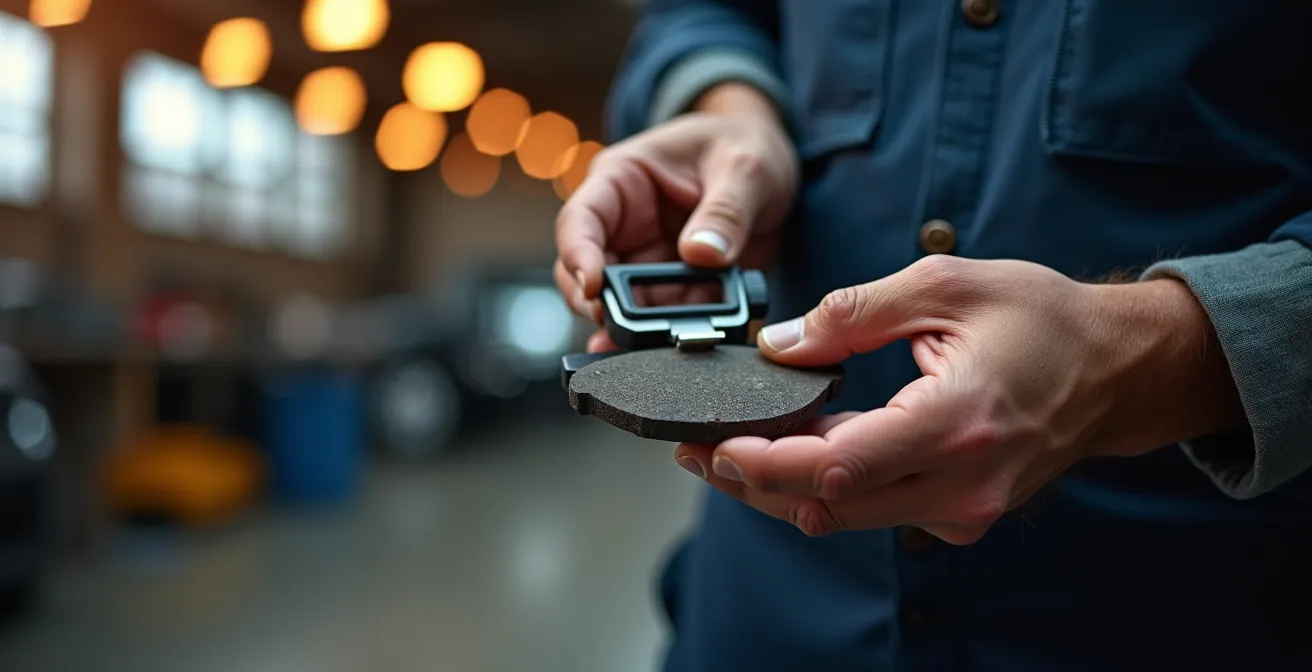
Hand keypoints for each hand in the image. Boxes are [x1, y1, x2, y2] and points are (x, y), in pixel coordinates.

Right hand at [554, 83, 797, 352]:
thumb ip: (726, 210)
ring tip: (663, 344)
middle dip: (602, 307)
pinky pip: (670, 318)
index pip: (580, 220)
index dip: (577, 255)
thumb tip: (702, 254)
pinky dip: (683, 331)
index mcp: (622, 180)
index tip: (594, 287)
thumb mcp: (745, 167)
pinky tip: (702, 336)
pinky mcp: (676, 288)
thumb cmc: (744, 144)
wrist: (775, 163)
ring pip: (624, 307)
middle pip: (589, 275)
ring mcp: (648, 261)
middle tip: (625, 333)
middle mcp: (624, 225)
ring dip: (642, 330)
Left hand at [673, 255, 1244, 544]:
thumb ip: (850, 314)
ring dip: (782, 486)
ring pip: (846, 516)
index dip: (763, 463)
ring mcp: (965, 509)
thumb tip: (777, 346)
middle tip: (698, 448)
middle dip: (752, 480)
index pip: (837, 466)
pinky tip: (795, 452)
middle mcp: (963, 484)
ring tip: (730, 448)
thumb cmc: (1041, 318)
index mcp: (958, 421)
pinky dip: (828, 487)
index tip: (712, 443)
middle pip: (828, 504)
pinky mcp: (962, 514)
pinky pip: (877, 510)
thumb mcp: (943, 285)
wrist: (1117, 367)